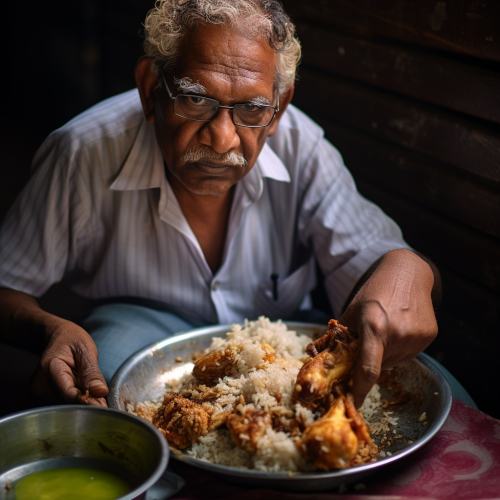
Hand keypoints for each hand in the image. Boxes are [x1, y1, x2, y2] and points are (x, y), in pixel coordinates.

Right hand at [31, 321, 107, 405]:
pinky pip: (61, 404)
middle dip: (86, 404)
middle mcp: (40, 384)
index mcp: (51, 368)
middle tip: (103, 402)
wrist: (57, 337)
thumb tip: (100, 391)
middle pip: (65, 403)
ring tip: (93, 394)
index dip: (86, 401)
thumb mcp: (85, 350)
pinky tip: (82, 394)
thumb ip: (91, 372)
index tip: (102, 406)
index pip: (67, 393)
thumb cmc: (71, 340)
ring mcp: (39, 392)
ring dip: (81, 404)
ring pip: (64, 406)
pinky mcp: (42, 397)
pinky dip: (74, 402)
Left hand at [340, 249, 437, 408]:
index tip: (353, 402)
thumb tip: (319, 358)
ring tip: (384, 330)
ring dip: (385, 355)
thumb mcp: (351, 310)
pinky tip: (398, 328)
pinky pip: (409, 353)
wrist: (408, 273)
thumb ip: (339, 337)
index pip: (367, 369)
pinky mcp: (429, 336)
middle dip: (369, 363)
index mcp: (374, 326)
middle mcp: (397, 333)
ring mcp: (416, 336)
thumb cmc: (374, 291)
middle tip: (366, 345)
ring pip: (394, 361)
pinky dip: (399, 348)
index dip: (359, 390)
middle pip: (380, 365)